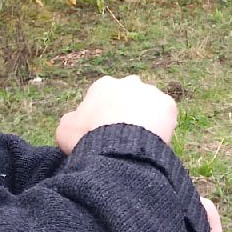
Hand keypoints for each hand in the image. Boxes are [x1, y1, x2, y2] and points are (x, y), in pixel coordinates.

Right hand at [55, 74, 177, 152]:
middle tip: (124, 136)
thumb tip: (75, 120)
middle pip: (128, 98)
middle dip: (127, 112)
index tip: (103, 132)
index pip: (104, 97)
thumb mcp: (64, 130)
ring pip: (149, 106)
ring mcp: (150, 92)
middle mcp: (128, 82)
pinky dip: (162, 127)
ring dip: (146, 119)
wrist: (117, 148)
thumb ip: (71, 121)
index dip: (103, 115)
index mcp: (103, 85)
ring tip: (140, 142)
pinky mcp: (167, 104)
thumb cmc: (87, 138)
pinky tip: (154, 142)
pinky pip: (166, 116)